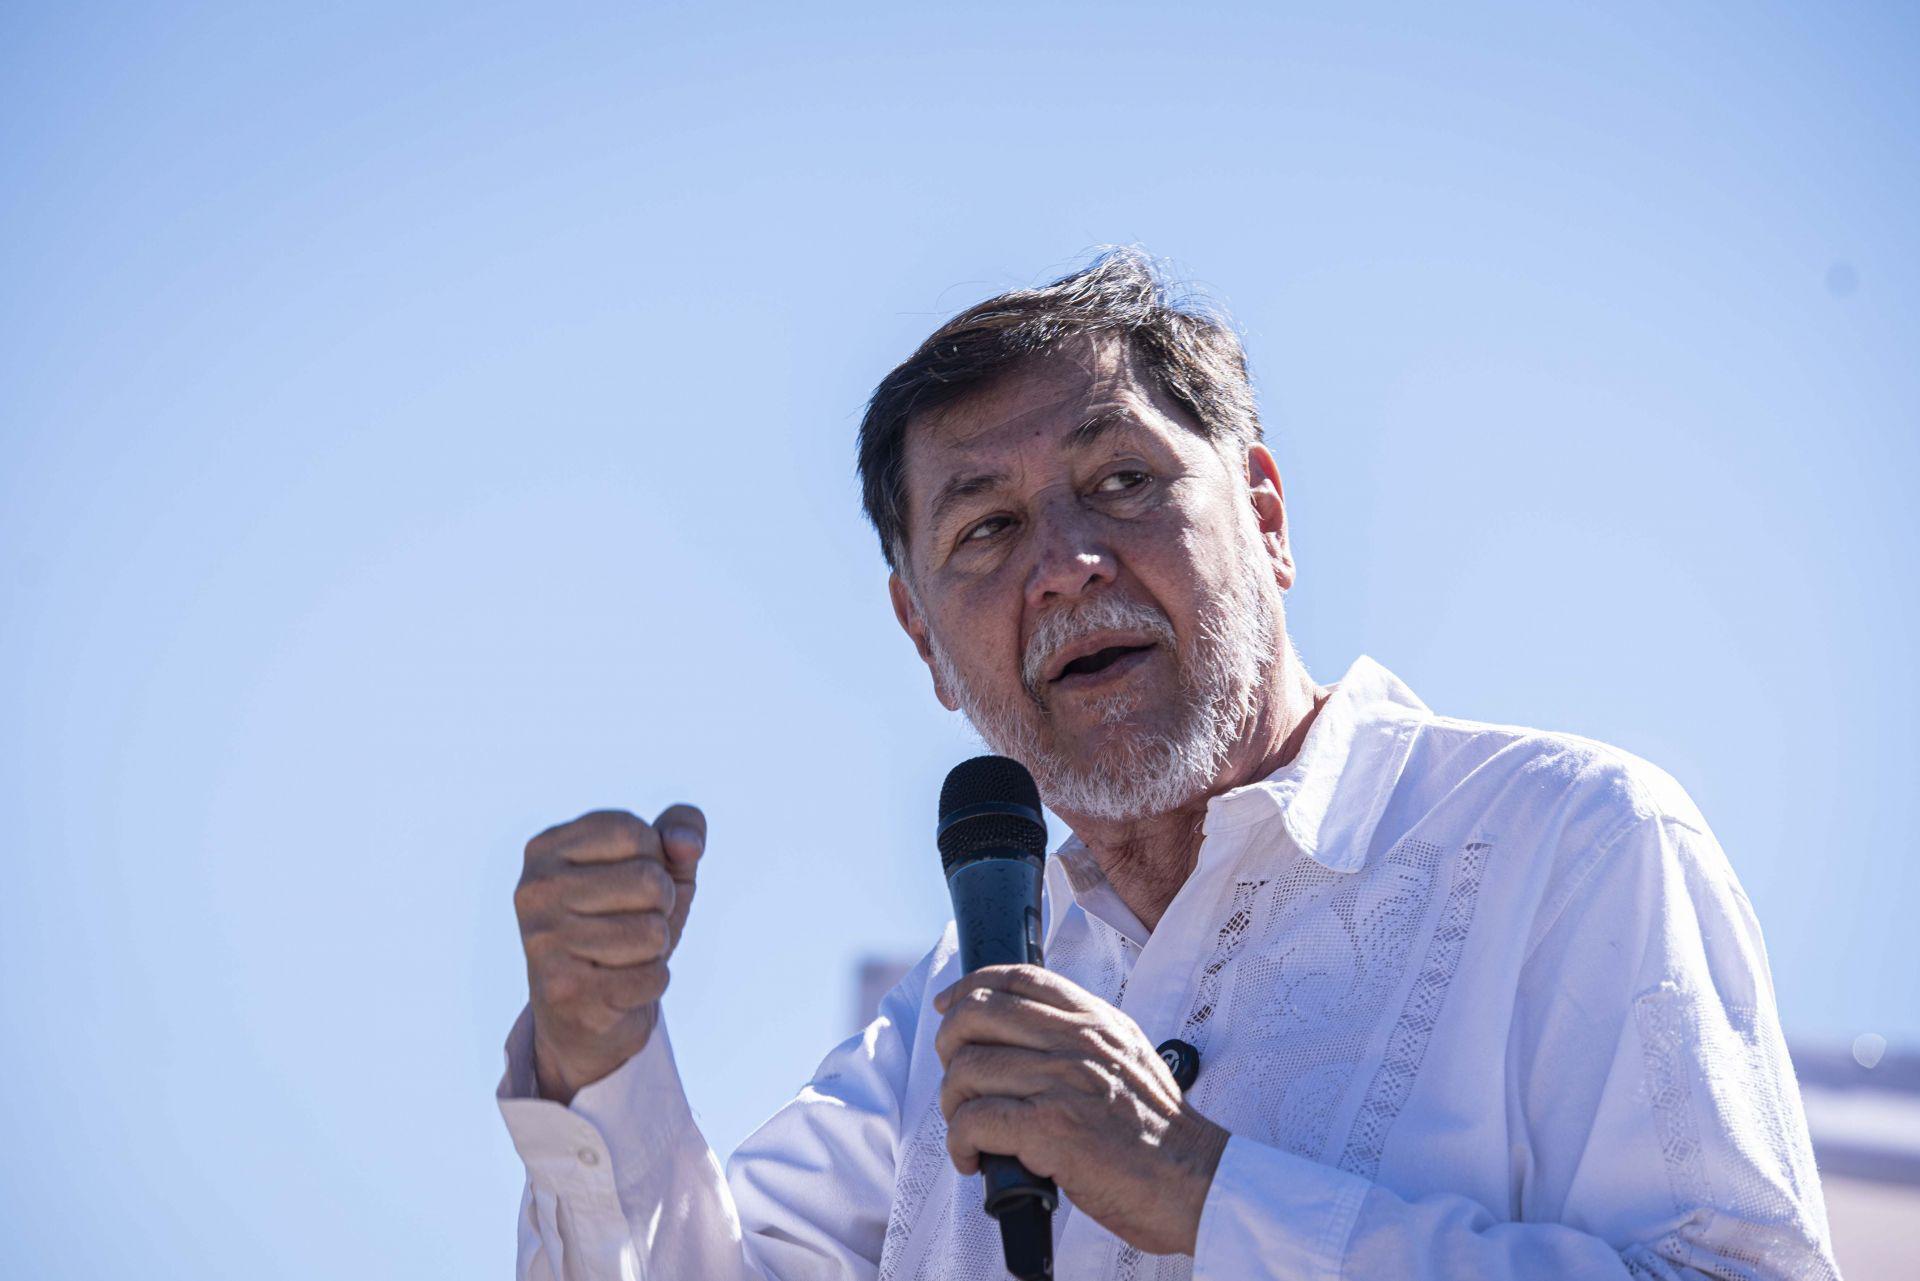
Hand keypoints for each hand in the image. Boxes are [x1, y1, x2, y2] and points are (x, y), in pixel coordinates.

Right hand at [513, 805, 705, 1103]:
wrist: (585, 1014)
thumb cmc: (624, 924)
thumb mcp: (659, 867)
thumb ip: (682, 831)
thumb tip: (688, 846)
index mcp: (546, 848)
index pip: (635, 832)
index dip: (656, 861)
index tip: (630, 885)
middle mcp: (535, 891)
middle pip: (650, 881)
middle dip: (660, 908)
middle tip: (630, 926)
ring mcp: (544, 942)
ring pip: (654, 932)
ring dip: (655, 949)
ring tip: (623, 956)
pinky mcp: (564, 992)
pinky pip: (653, 977)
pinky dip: (651, 983)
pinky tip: (619, 987)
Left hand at [933, 965, 1229, 1256]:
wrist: (1193, 1181)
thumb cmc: (1157, 1131)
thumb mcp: (1127, 1056)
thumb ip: (1082, 1035)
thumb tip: (1023, 1029)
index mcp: (1094, 1019)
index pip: (1016, 977)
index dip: (970, 986)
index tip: (948, 1005)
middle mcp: (1076, 1041)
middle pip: (977, 1014)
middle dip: (949, 1044)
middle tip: (956, 1079)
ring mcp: (1062, 1082)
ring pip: (967, 1070)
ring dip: (953, 1104)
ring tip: (969, 1129)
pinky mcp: (1050, 1128)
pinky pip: (974, 1121)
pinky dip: (961, 1143)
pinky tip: (975, 1159)